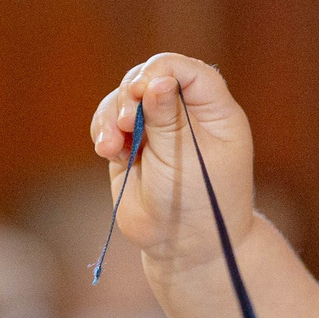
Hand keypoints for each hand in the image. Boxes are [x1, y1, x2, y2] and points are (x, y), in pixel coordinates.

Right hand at [88, 54, 259, 280]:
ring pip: (123, 98)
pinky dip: (103, 130)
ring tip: (111, 145)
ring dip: (111, 115)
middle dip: (129, 95)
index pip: (188, 71)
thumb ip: (168, 118)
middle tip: (125, 121)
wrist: (184, 246)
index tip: (140, 89)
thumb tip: (157, 79)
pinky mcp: (132, 145)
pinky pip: (109, 122)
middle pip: (150, 77)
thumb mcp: (186, 158)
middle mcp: (186, 114)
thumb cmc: (199, 202)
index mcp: (215, 112)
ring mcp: (157, 129)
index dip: (160, 70)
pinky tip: (108, 150)